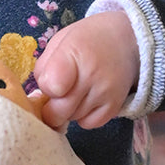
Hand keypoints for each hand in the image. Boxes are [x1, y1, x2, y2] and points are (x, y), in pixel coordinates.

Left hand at [34, 12, 139, 129]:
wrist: (126, 40)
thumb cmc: (87, 40)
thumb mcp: (60, 41)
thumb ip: (44, 67)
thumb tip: (39, 95)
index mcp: (73, 53)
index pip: (51, 86)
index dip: (45, 87)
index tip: (50, 80)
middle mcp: (91, 76)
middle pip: (58, 111)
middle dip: (51, 107)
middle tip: (56, 93)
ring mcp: (104, 94)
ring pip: (71, 118)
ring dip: (67, 110)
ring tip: (75, 90)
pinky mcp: (114, 107)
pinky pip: (88, 124)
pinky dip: (83, 116)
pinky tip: (86, 99)